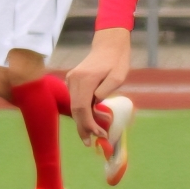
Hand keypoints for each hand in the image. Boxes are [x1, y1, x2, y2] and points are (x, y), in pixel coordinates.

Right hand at [69, 29, 131, 145]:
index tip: (98, 134)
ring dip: (83, 121)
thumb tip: (95, 103)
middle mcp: (74, 80)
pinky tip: (93, 120)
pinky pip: (76, 100)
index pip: (82, 107)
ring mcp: (71, 79)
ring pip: (74, 106)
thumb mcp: (118, 76)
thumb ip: (106, 90)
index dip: (88, 123)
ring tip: (94, 134)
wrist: (109, 45)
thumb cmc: (117, 61)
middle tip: (90, 142)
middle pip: (75, 109)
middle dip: (83, 127)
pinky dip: (83, 111)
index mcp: (85, 79)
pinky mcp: (72, 80)